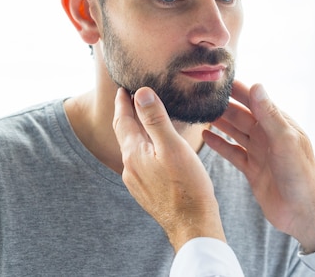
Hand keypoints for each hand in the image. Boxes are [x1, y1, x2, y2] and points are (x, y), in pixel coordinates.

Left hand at [112, 87, 225, 251]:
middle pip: (125, 134)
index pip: (122, 120)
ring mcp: (137, 182)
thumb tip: (141, 93)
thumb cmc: (187, 186)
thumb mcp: (173, 146)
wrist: (192, 225)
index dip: (122, 102)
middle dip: (127, 115)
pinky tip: (156, 150)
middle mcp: (130, 168)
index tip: (122, 88)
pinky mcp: (147, 191)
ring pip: (134, 149)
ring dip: (137, 132)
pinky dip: (145, 148)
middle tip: (131, 99)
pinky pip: (141, 162)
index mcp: (133, 153)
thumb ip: (155, 119)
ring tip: (145, 120)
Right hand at [203, 80, 314, 252]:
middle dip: (223, 104)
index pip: (255, 100)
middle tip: (201, 94)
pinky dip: (219, 144)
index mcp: (278, 124)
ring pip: (235, 132)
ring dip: (219, 122)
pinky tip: (205, 136)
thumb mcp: (285, 140)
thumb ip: (269, 115)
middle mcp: (268, 136)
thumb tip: (256, 86)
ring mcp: (260, 153)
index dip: (238, 89)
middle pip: (241, 115)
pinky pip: (232, 153)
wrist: (305, 212)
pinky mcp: (252, 170)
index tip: (218, 78)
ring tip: (199, 111)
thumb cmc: (301, 174)